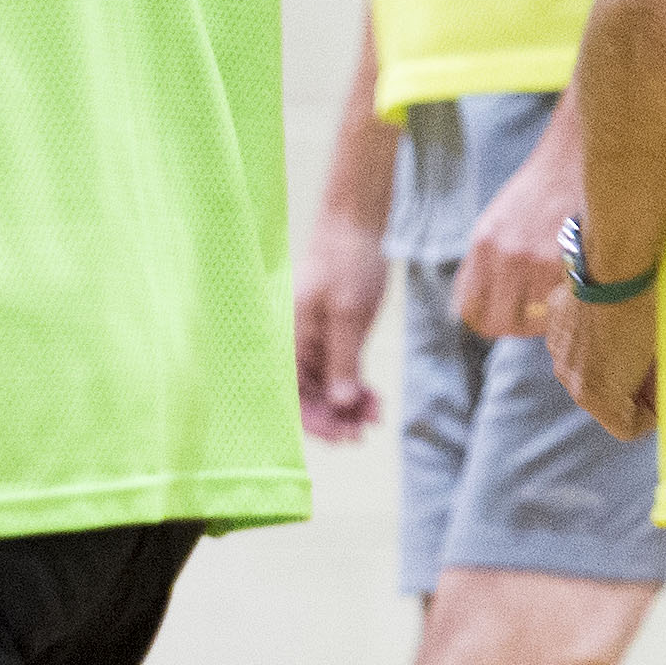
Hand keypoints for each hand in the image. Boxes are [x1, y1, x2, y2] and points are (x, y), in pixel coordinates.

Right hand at [296, 214, 386, 441]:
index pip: (293, 399)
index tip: (347, 437)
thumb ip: (343, 360)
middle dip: (337, 418)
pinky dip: (354, 389)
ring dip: (349, 407)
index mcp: (288, 343)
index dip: (319, 423)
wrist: (355, 227)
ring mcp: (311, 345)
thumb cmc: (347, 263)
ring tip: (377, 412)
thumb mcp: (348, 313)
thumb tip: (341, 404)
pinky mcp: (329, 339)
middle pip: (308, 400)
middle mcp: (294, 349)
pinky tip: (373, 398)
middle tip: (368, 428)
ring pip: (325, 391)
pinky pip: (337, 375)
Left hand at [452, 170, 563, 341]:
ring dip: (539, 321)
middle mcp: (507, 255)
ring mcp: (538, 260)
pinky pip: (558, 308)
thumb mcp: (493, 224)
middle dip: (510, 327)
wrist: (572, 162)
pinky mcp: (569, 262)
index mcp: (483, 245)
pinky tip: (564, 295)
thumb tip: (466, 310)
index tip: (497, 319)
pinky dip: (560, 309)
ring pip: (531, 322)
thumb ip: (480, 266)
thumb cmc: (532, 195)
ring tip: (547, 307)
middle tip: (524, 320)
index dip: (483, 321)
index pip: (470, 309)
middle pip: (499, 322)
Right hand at [549, 289, 657, 441]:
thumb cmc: (647, 310)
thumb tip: (655, 383)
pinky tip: (610, 317)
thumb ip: (652, 380)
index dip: (652, 414)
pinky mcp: (554, 322)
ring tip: (632, 340)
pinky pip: (574, 342)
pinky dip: (592, 338)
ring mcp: (558, 350)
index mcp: (596, 395)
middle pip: (603, 401)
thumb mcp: (659, 353)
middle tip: (655, 368)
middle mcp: (570, 379)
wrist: (615, 263)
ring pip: (587, 371)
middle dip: (629, 389)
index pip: (627, 428)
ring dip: (608, 363)